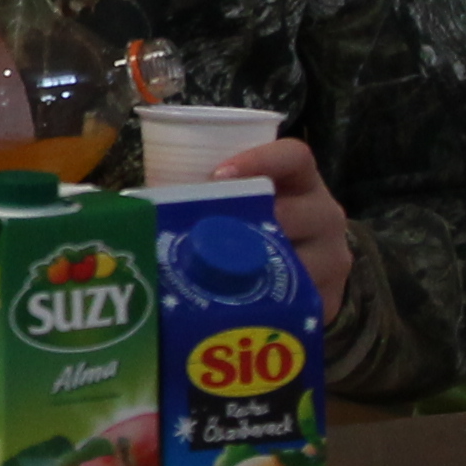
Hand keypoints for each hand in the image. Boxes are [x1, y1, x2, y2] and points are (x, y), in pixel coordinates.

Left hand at [212, 137, 354, 321]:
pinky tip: (234, 308)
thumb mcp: (245, 202)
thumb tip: (134, 201)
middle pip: (295, 212)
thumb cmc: (259, 226)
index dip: (261, 160)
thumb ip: (207, 195)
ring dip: (252, 269)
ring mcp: (332, 259)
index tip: (221, 174)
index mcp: (302, 181)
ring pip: (296, 261)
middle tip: (203, 234)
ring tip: (210, 276)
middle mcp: (325, 215)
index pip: (294, 157)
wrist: (309, 270)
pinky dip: (264, 305)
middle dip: (247, 223)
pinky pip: (299, 303)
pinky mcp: (327, 300)